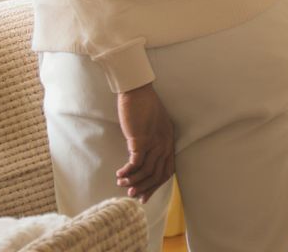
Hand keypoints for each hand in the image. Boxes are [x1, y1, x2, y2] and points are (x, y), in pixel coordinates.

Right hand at [115, 83, 175, 202]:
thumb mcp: (152, 126)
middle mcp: (165, 143)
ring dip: (133, 181)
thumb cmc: (142, 107)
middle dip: (145, 188)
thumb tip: (141, 158)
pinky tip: (119, 174)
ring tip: (121, 184)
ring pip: (147, 171)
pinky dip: (127, 172)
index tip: (144, 196)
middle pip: (159, 174)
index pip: (168, 170)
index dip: (156, 185)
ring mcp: (155, 142)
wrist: (137, 91)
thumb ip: (151, 141)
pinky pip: (136, 163)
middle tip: (132, 195)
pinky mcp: (141, 139)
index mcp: (169, 140)